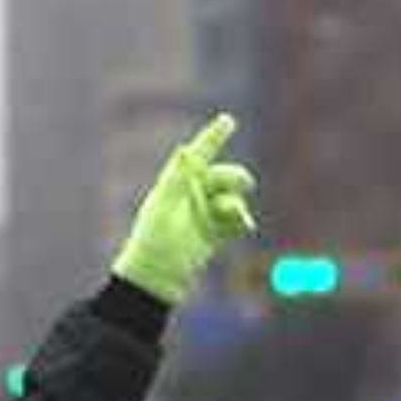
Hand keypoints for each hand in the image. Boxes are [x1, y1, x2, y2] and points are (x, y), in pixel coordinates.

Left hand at [111, 112, 257, 304]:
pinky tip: (244, 226)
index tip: (228, 120)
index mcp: (177, 185)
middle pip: (222, 177)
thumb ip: (177, 179)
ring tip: (236, 216)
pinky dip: (241, 221)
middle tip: (246, 183)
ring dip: (236, 204)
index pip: (199, 156)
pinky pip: (236, 222)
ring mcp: (205, 216)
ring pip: (232, 199)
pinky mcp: (215, 235)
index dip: (213, 137)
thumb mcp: (163, 208)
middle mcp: (192, 197)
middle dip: (234, 178)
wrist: (158, 279)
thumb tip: (185, 150)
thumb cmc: (154, 242)